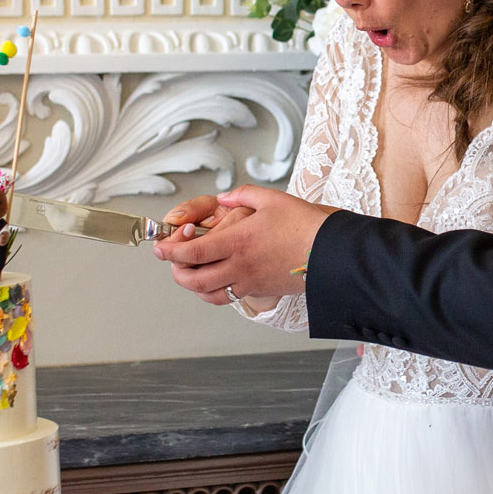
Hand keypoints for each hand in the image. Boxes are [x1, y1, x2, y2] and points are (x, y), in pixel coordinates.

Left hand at [154, 185, 334, 302]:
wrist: (331, 253)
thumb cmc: (304, 224)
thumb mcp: (271, 199)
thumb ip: (240, 196)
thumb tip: (221, 199)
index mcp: (237, 241)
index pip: (190, 253)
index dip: (170, 251)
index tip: (160, 246)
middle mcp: (239, 266)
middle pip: (192, 279)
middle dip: (174, 270)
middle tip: (171, 258)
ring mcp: (248, 282)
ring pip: (207, 293)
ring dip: (191, 284)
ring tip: (188, 271)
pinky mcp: (260, 292)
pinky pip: (227, 297)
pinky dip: (212, 292)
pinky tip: (213, 281)